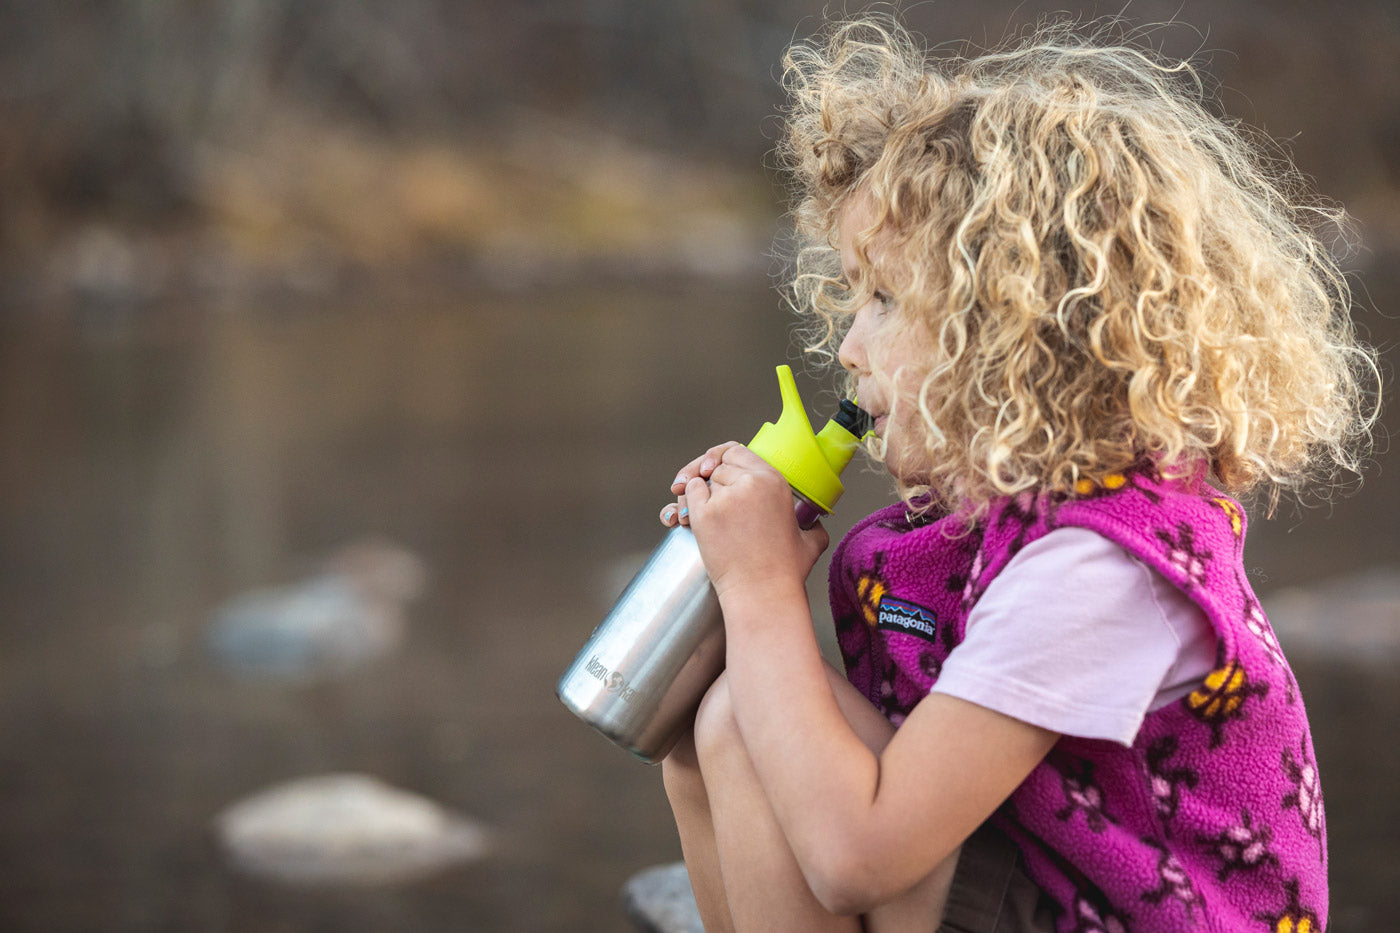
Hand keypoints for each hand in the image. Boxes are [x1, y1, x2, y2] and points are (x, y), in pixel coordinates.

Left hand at [662, 443, 828, 599]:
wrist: (762, 594)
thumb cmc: (785, 573)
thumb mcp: (809, 542)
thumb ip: (812, 525)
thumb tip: (814, 522)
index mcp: (775, 481)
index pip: (739, 452)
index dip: (728, 462)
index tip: (724, 473)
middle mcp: (751, 483)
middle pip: (720, 466)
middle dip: (716, 481)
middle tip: (717, 502)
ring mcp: (726, 497)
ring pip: (704, 479)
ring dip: (703, 492)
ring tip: (710, 516)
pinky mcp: (705, 513)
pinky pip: (690, 492)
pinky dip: (688, 500)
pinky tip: (694, 514)